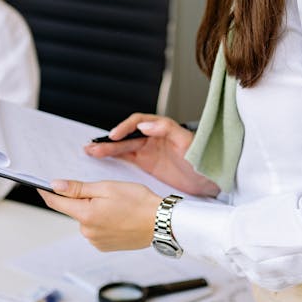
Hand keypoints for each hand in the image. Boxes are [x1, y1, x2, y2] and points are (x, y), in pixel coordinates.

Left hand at [38, 180, 160, 250]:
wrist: (160, 222)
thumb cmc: (138, 201)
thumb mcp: (107, 187)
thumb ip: (78, 188)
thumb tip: (55, 185)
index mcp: (86, 215)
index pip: (57, 203)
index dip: (47, 193)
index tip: (40, 186)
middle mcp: (87, 232)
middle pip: (75, 210)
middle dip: (83, 200)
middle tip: (106, 192)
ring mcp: (96, 241)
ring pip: (87, 220)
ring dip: (94, 211)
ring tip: (118, 206)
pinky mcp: (105, 246)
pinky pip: (96, 230)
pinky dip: (103, 222)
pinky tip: (119, 217)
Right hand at [84, 114, 218, 197]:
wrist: (212, 179)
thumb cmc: (205, 158)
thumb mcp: (189, 143)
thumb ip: (168, 130)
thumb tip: (145, 125)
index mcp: (163, 128)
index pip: (139, 122)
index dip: (125, 127)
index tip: (115, 136)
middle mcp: (154, 137)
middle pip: (127, 136)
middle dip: (109, 141)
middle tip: (93, 146)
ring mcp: (149, 150)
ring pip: (123, 147)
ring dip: (107, 149)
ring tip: (89, 151)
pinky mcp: (147, 163)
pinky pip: (127, 158)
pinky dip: (114, 158)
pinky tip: (101, 160)